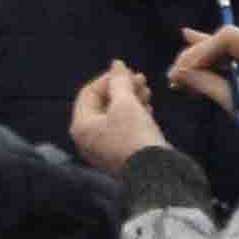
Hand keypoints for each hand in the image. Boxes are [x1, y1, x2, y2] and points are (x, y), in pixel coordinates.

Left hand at [67, 61, 165, 176]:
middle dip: (122, 89)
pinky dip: (134, 116)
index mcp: (81, 126)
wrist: (157, 173)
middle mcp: (88, 139)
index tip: (127, 69)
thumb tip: (117, 65)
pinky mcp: (122, 155)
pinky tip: (147, 108)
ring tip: (147, 91)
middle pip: (103, 104)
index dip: (108, 78)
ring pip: (115, 116)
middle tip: (140, 79)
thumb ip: (119, 81)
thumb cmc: (135, 137)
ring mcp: (105, 149)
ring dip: (131, 100)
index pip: (89, 93)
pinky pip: (124, 130)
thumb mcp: (126, 103)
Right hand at [163, 24, 238, 148]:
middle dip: (195, 56)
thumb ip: (205, 82)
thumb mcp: (234, 103)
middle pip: (220, 41)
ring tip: (178, 77)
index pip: (228, 37)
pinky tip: (188, 71)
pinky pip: (223, 60)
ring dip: (197, 62)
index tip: (185, 67)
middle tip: (174, 74)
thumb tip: (178, 71)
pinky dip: (205, 67)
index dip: (203, 48)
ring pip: (218, 50)